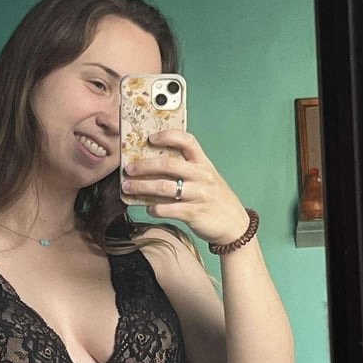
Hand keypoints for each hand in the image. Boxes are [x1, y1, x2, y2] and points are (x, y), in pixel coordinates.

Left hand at [121, 130, 250, 243]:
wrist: (235, 225)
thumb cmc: (216, 200)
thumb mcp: (207, 178)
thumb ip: (188, 169)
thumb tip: (154, 164)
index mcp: (204, 164)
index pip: (187, 141)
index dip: (168, 136)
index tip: (150, 138)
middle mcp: (202, 176)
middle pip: (168, 164)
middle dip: (144, 166)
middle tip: (128, 168)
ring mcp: (199, 195)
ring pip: (164, 187)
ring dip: (141, 187)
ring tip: (127, 187)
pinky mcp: (194, 213)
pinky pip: (168, 209)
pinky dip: (153, 208)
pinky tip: (147, 208)